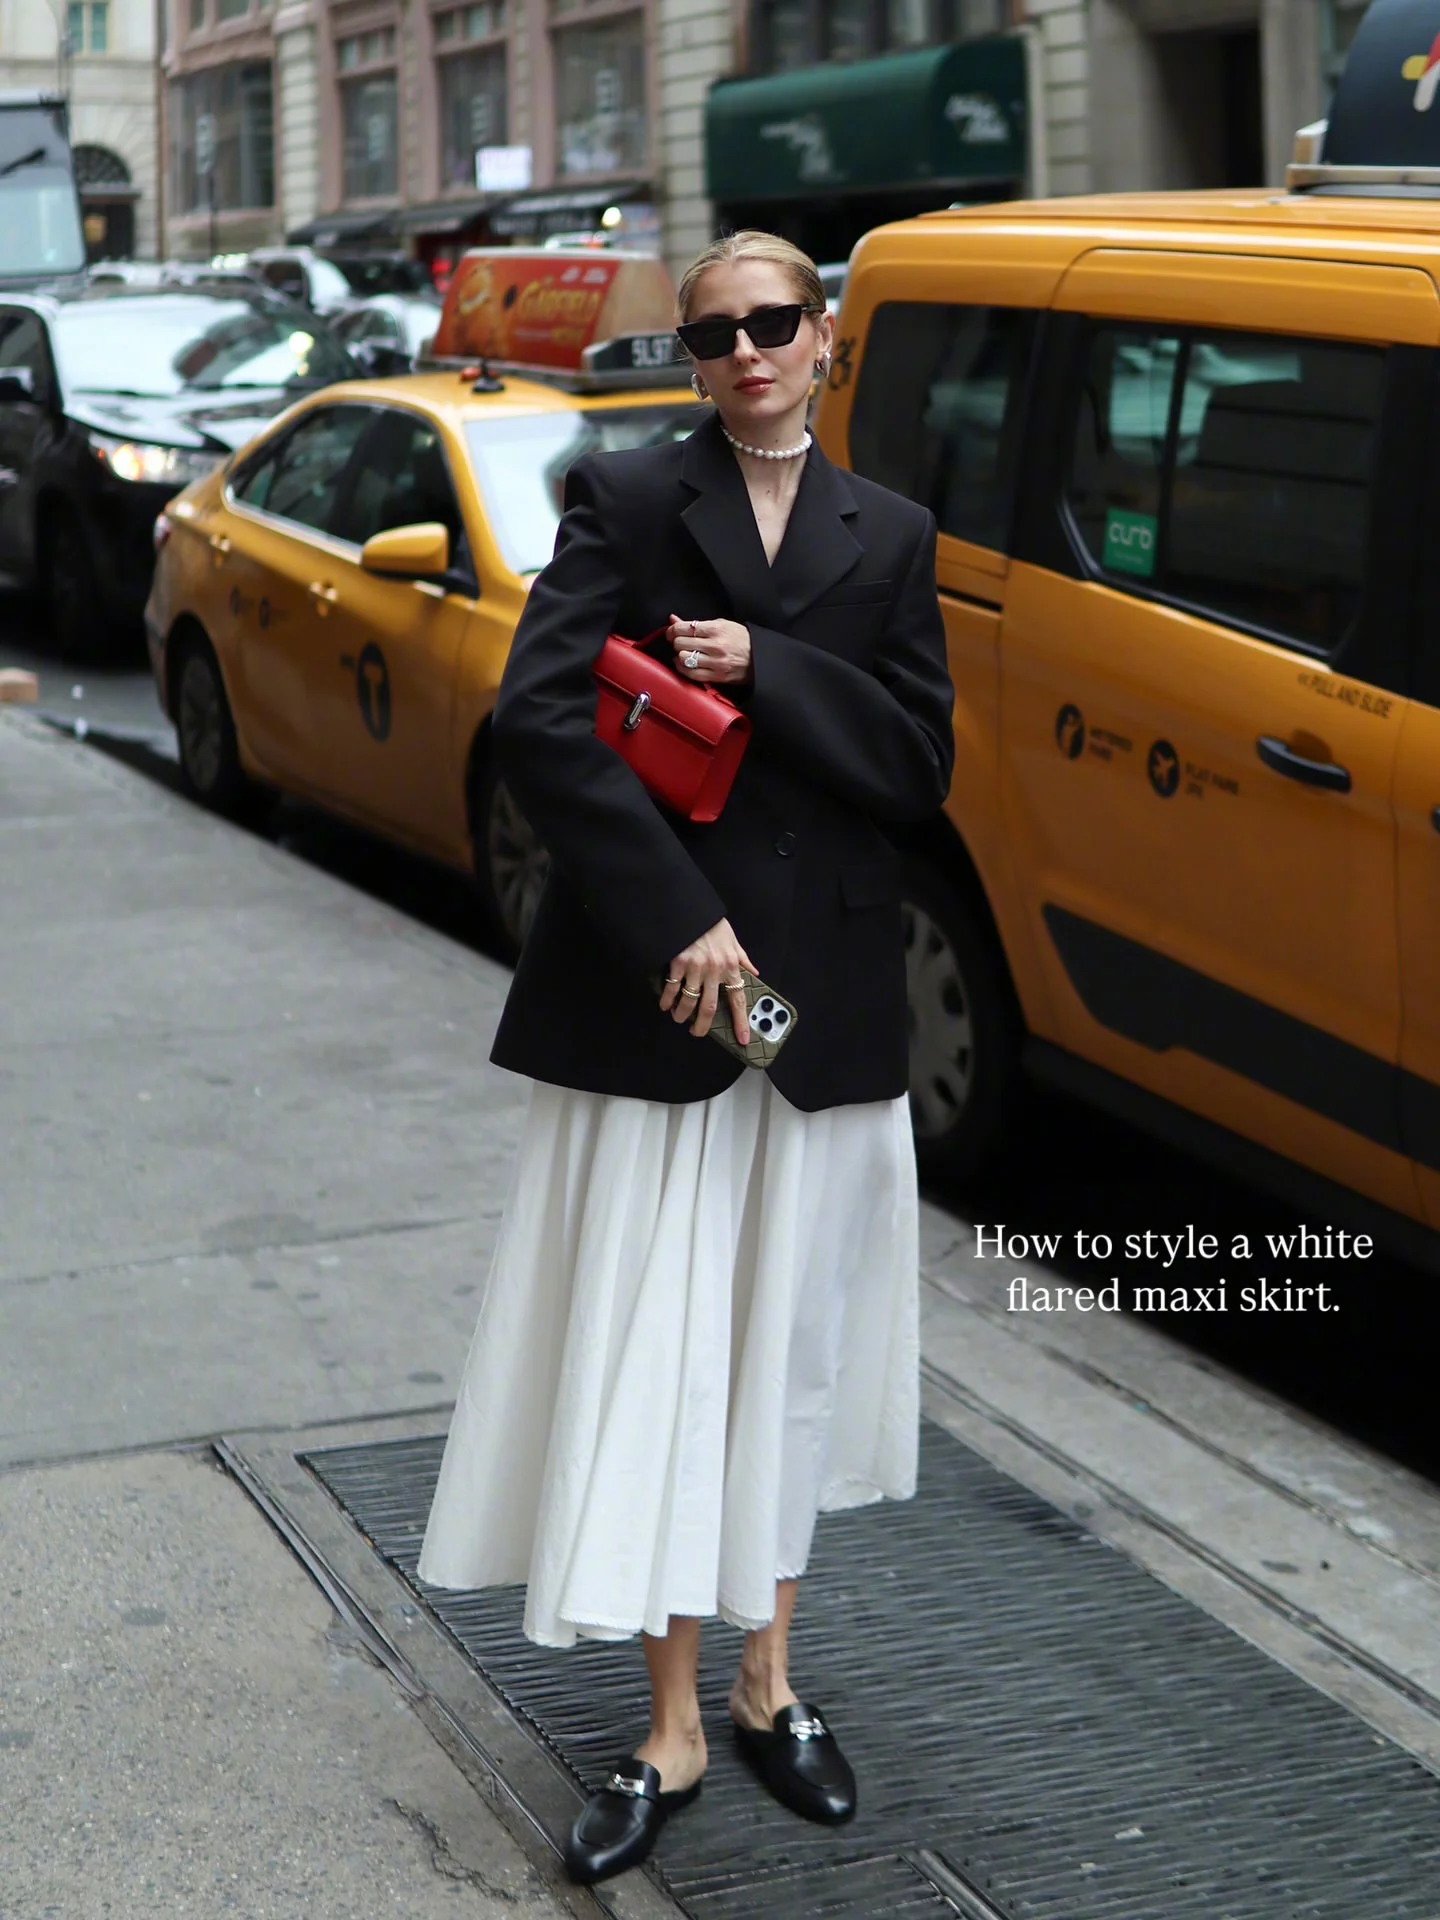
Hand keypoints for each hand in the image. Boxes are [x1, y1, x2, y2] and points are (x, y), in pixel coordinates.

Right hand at [659, 918, 754, 1043]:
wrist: (690, 908)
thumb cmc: (711, 924)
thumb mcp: (732, 939)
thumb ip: (742, 958)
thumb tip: (753, 972)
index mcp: (731, 965)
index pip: (738, 999)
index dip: (741, 1021)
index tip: (742, 1039)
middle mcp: (715, 970)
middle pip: (709, 1007)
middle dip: (702, 1025)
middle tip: (697, 1033)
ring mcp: (696, 968)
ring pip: (689, 1001)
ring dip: (682, 1014)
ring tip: (678, 1018)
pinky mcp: (678, 963)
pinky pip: (672, 988)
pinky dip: (667, 1000)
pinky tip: (665, 1004)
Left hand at [666, 615, 751, 685]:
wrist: (759, 657)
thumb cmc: (740, 639)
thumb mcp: (721, 624)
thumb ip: (696, 623)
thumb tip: (672, 619)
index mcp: (716, 629)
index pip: (684, 628)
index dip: (672, 630)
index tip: (672, 632)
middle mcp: (715, 645)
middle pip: (681, 643)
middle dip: (676, 642)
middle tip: (679, 642)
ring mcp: (715, 662)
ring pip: (684, 658)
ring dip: (680, 655)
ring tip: (683, 653)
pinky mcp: (716, 676)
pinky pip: (691, 673)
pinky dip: (683, 668)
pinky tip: (685, 664)